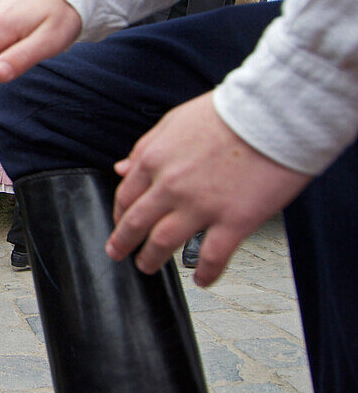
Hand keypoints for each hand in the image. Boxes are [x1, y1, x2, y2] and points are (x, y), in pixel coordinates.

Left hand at [107, 93, 311, 285]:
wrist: (274, 115)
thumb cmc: (229, 113)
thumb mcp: (174, 122)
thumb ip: (145, 148)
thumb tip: (122, 168)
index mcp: (154, 160)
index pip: (125, 196)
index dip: (118, 215)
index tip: (119, 225)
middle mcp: (171, 186)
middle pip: (137, 223)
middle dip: (123, 243)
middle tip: (119, 253)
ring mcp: (201, 206)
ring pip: (164, 243)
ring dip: (151, 259)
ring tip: (148, 266)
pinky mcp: (234, 221)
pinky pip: (211, 256)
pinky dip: (204, 273)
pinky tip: (202, 279)